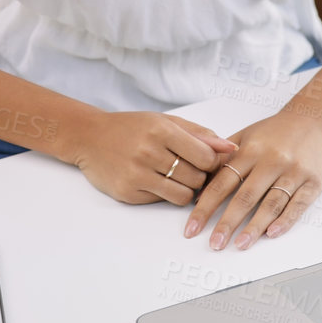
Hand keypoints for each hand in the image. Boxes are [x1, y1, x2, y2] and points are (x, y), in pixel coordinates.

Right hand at [66, 110, 236, 205]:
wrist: (89, 138)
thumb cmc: (131, 128)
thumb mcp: (166, 122)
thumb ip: (200, 135)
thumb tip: (231, 148)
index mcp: (161, 131)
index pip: (206, 157)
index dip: (212, 162)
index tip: (206, 160)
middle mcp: (148, 153)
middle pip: (196, 178)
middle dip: (199, 176)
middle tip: (189, 169)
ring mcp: (137, 175)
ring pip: (182, 196)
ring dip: (186, 189)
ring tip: (176, 176)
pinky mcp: (128, 193)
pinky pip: (162, 201)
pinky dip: (165, 194)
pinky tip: (156, 180)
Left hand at [185, 110, 321, 249]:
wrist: (315, 117)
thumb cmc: (277, 130)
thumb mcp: (246, 135)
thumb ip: (223, 159)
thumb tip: (199, 190)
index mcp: (251, 150)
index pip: (222, 183)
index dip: (205, 207)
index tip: (192, 228)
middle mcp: (272, 161)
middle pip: (245, 197)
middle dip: (227, 223)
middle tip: (214, 244)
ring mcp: (294, 171)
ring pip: (271, 203)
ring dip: (254, 227)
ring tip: (240, 245)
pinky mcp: (314, 181)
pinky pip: (298, 205)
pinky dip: (285, 221)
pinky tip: (272, 234)